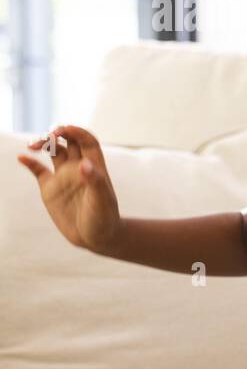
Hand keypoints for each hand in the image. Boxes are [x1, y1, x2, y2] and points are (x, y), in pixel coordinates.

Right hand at [16, 124, 122, 251]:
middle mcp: (78, 168)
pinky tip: (22, 157)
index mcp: (94, 166)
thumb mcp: (101, 200)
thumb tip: (83, 164)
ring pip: (52, 151)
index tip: (62, 130)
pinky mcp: (50, 189)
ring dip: (43, 143)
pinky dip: (29, 163)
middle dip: (56, 133)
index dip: (75, 131)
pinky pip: (38, 170)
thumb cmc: (104, 218)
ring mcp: (63, 177)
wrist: (96, 238)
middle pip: (67, 141)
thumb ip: (94, 181)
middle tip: (47, 137)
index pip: (86, 140)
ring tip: (32, 146)